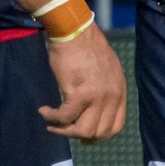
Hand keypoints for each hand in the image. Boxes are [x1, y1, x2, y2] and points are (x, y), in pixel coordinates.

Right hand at [41, 20, 126, 140]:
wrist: (74, 30)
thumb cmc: (86, 45)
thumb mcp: (107, 69)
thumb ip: (106, 88)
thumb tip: (95, 108)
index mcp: (120, 90)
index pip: (116, 126)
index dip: (99, 135)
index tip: (85, 135)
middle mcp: (111, 96)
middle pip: (99, 132)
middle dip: (80, 135)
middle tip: (65, 129)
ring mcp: (96, 97)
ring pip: (83, 130)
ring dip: (64, 130)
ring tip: (53, 123)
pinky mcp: (78, 94)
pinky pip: (64, 117)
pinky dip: (52, 118)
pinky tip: (44, 111)